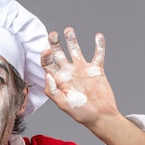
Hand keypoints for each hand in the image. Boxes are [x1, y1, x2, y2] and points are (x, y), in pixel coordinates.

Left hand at [40, 28, 144, 144]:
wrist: (100, 115)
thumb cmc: (80, 112)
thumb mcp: (62, 103)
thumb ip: (52, 90)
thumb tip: (47, 75)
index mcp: (58, 79)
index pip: (48, 64)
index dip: (45, 56)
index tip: (47, 51)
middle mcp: (68, 72)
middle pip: (59, 53)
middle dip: (55, 43)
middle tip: (53, 34)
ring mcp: (82, 69)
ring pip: (75, 50)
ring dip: (71, 39)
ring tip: (68, 29)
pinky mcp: (96, 69)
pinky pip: (98, 54)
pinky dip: (99, 45)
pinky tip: (98, 36)